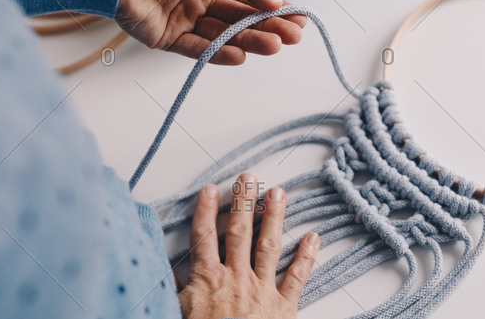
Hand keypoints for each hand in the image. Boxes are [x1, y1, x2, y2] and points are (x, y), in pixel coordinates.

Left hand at [116, 0, 305, 64]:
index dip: (273, 7)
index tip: (297, 18)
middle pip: (239, 18)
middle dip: (267, 27)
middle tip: (292, 37)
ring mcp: (184, 19)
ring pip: (222, 34)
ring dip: (248, 41)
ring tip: (274, 46)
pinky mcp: (166, 38)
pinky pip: (197, 49)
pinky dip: (218, 54)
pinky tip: (240, 56)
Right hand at [178, 173, 319, 318]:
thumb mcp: (178, 315)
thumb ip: (176, 291)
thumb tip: (171, 271)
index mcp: (207, 280)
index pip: (203, 237)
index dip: (204, 211)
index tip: (209, 190)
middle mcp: (236, 278)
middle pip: (238, 232)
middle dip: (243, 203)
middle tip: (249, 178)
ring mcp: (262, 290)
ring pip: (268, 245)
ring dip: (273, 217)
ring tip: (278, 193)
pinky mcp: (283, 307)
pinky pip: (296, 278)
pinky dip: (306, 258)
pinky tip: (313, 237)